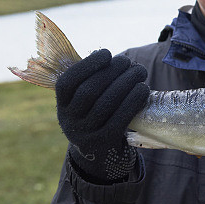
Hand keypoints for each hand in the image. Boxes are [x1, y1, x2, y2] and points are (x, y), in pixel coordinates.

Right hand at [56, 49, 149, 183]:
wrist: (99, 150)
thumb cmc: (95, 112)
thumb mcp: (83, 100)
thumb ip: (90, 79)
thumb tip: (109, 57)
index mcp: (62, 104)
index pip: (67, 82)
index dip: (87, 65)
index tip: (107, 53)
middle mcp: (69, 120)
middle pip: (89, 91)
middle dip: (111, 71)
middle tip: (129, 62)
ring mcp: (86, 133)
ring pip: (105, 104)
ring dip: (126, 83)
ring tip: (139, 72)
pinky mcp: (105, 141)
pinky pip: (120, 119)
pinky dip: (133, 101)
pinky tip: (143, 89)